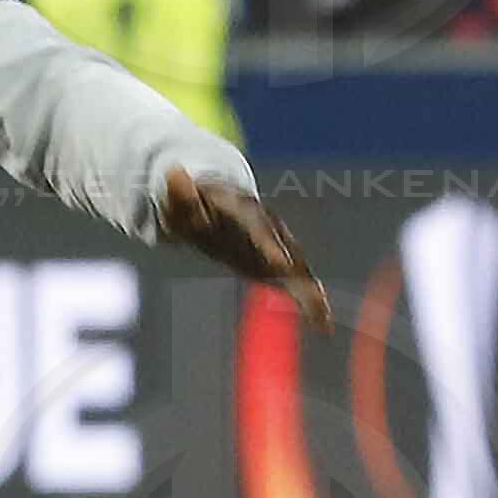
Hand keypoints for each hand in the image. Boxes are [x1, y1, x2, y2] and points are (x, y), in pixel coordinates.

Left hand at [160, 165, 333, 328]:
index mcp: (241, 208)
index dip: (269, 246)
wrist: (211, 200)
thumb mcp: (180, 200)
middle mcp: (266, 225)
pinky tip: (321, 323)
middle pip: (286, 249)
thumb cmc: (192, 203)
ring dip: (308, 292)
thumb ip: (180, 195)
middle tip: (310, 297)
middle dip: (298, 273)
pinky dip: (308, 300)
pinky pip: (294, 281)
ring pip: (296, 267)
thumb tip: (175, 174)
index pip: (257, 227)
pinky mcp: (275, 262)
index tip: (281, 265)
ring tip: (322, 318)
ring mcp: (274, 243)